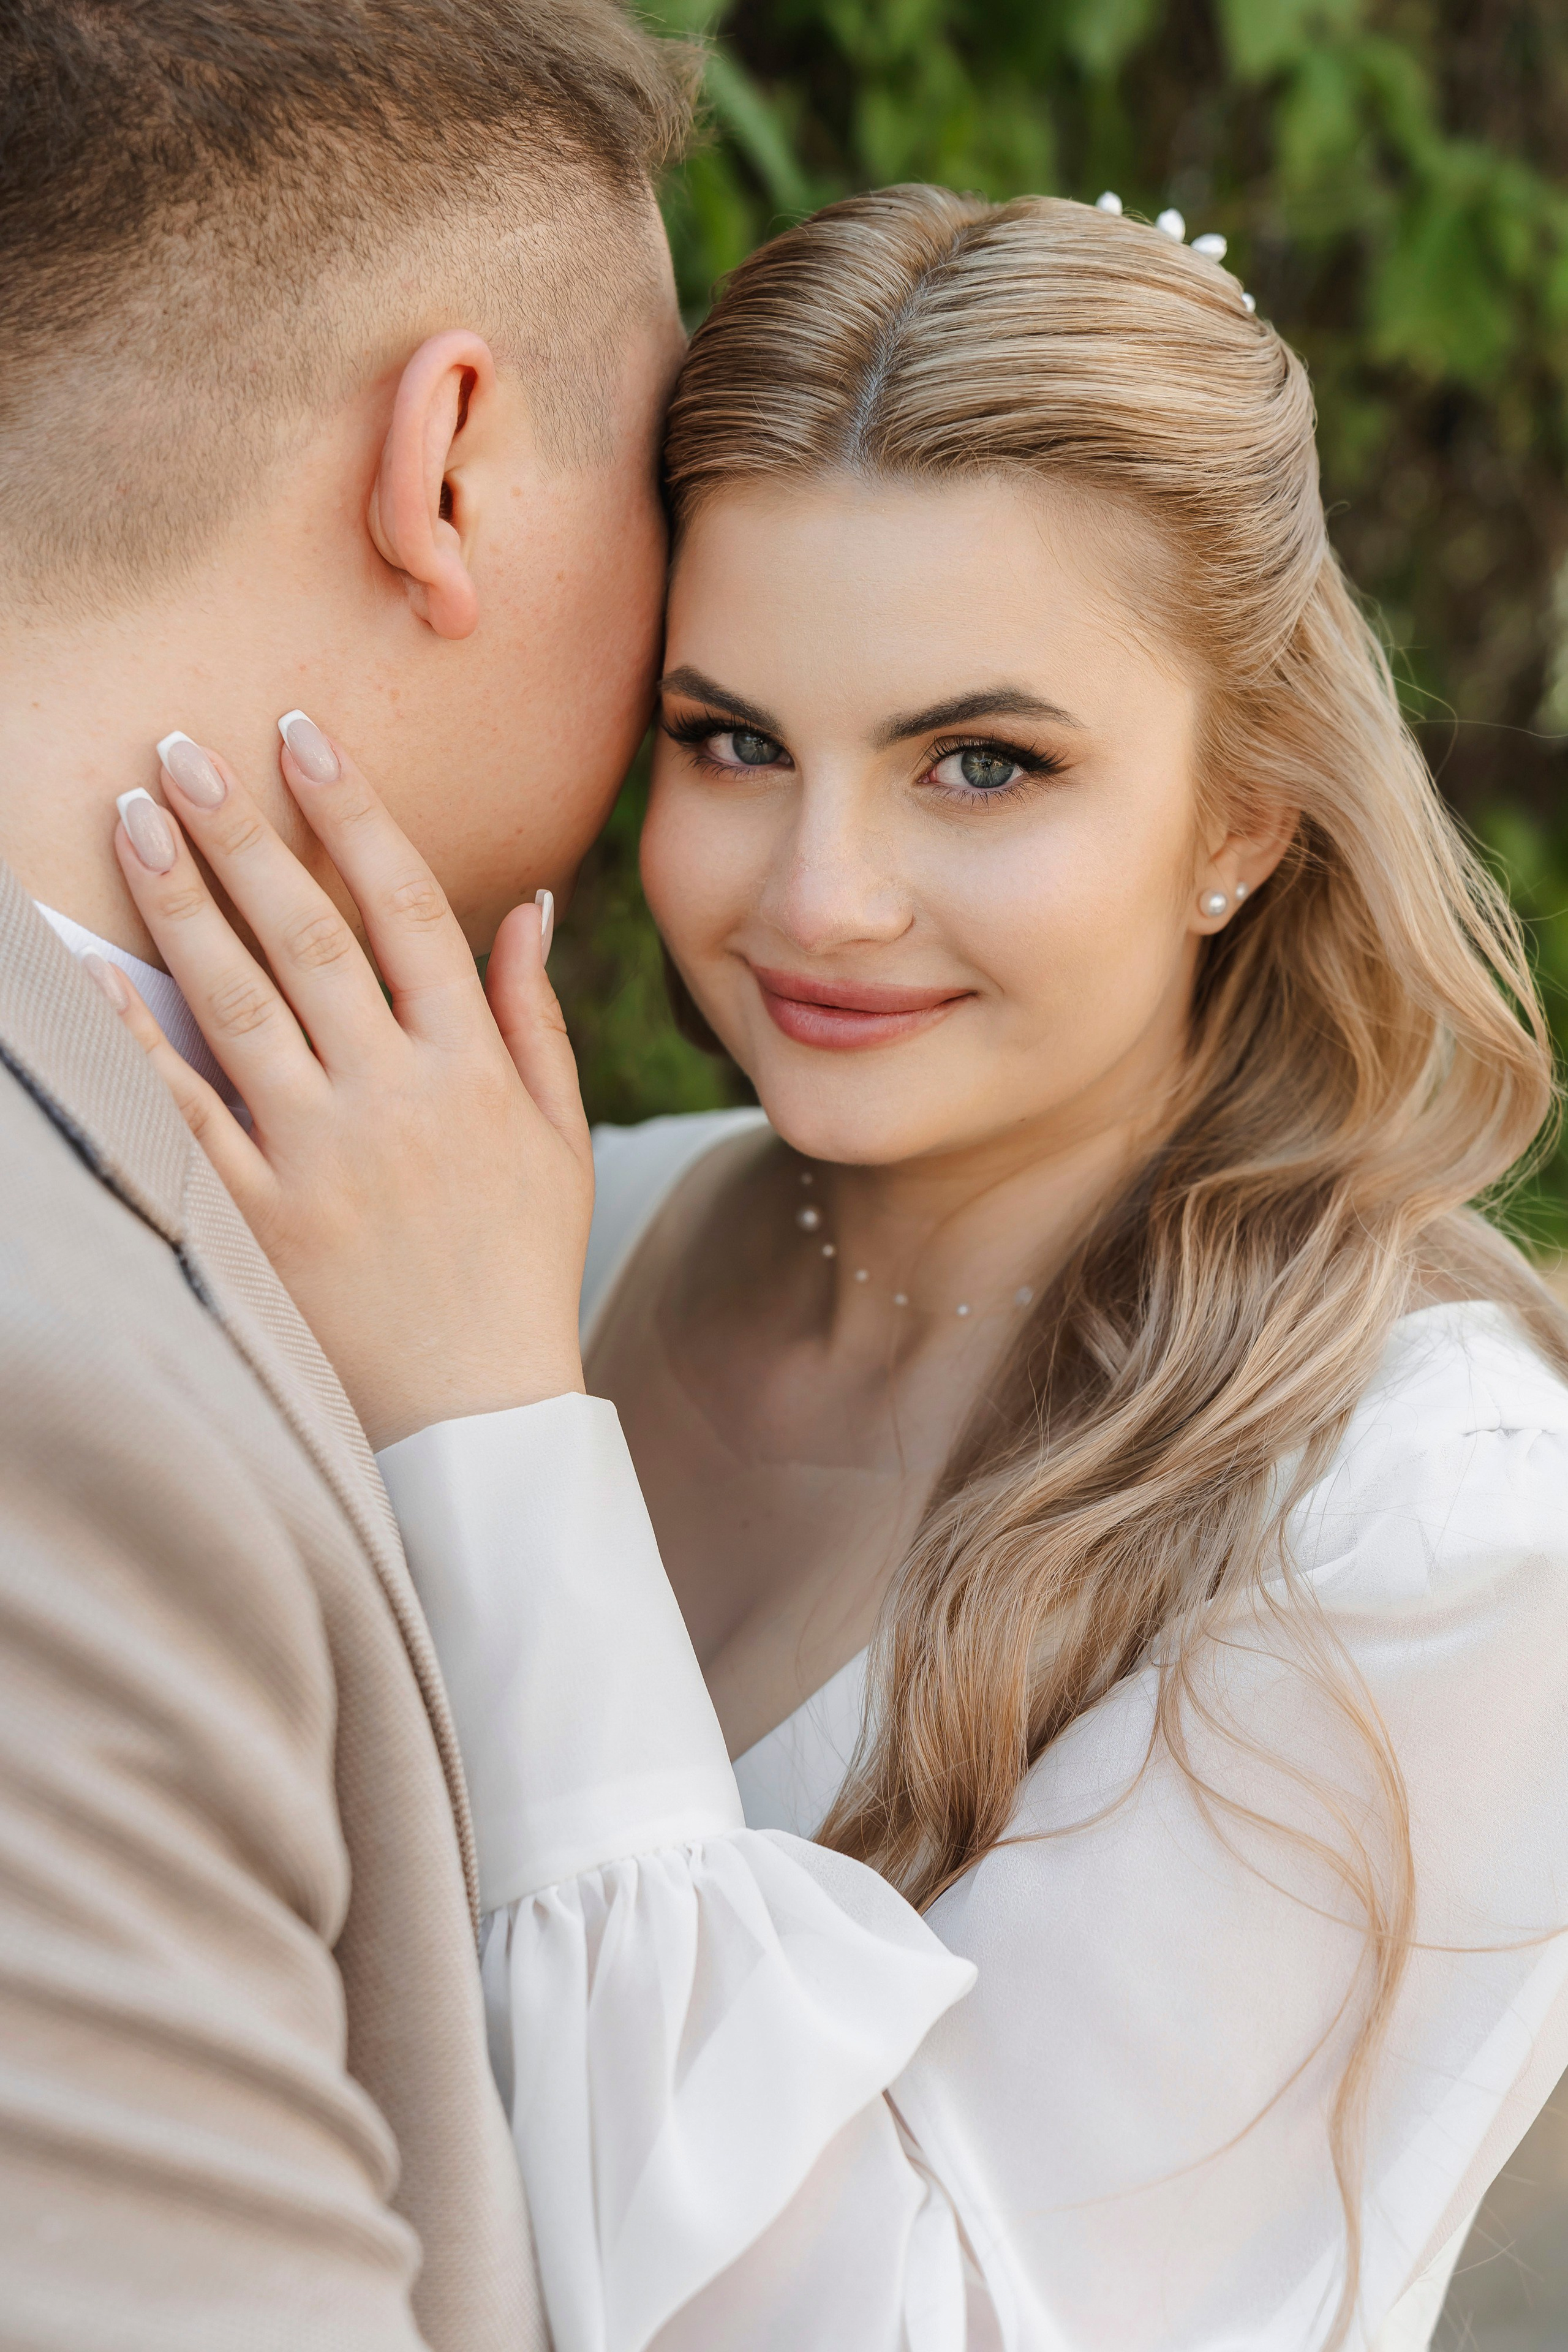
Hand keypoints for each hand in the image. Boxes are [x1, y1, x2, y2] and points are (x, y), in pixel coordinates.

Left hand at [102, 717, 590, 1449]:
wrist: (482, 1410)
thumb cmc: (522, 1265)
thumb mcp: (558, 1138)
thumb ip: (531, 1017)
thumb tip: (527, 902)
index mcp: (469, 1068)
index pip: (406, 908)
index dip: (351, 813)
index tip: (300, 736)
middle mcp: (392, 1097)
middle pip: (306, 935)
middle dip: (240, 831)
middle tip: (181, 748)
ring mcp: (320, 1156)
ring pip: (236, 1002)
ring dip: (178, 901)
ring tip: (131, 815)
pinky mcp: (261, 1218)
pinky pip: (183, 1113)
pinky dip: (133, 1039)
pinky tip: (87, 969)